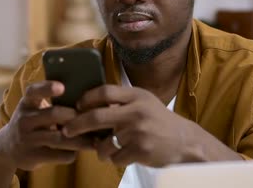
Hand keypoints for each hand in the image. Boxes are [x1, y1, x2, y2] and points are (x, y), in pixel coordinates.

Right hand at [0, 81, 93, 170]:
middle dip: (75, 117)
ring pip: (59, 139)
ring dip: (80, 139)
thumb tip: (86, 99)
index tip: (62, 87)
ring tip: (94, 139)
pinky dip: (72, 153)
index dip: (47, 88)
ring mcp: (27, 139)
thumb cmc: (31, 122)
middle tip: (92, 118)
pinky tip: (79, 151)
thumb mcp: (33, 108)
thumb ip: (51, 102)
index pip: (33, 91)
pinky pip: (58, 155)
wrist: (7, 147)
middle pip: (53, 114)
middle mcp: (24, 119)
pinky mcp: (32, 157)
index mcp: (27, 103)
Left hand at [62, 85, 200, 167]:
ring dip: (100, 150)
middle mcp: (137, 111)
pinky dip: (116, 159)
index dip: (87, 98)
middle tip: (67, 130)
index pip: (105, 92)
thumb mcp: (144, 102)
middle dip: (77, 125)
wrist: (185, 142)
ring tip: (107, 149)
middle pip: (96, 117)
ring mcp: (138, 132)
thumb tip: (88, 104)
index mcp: (136, 96)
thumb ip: (122, 101)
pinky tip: (126, 155)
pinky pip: (115, 158)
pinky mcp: (141, 151)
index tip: (77, 106)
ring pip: (104, 144)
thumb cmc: (159, 121)